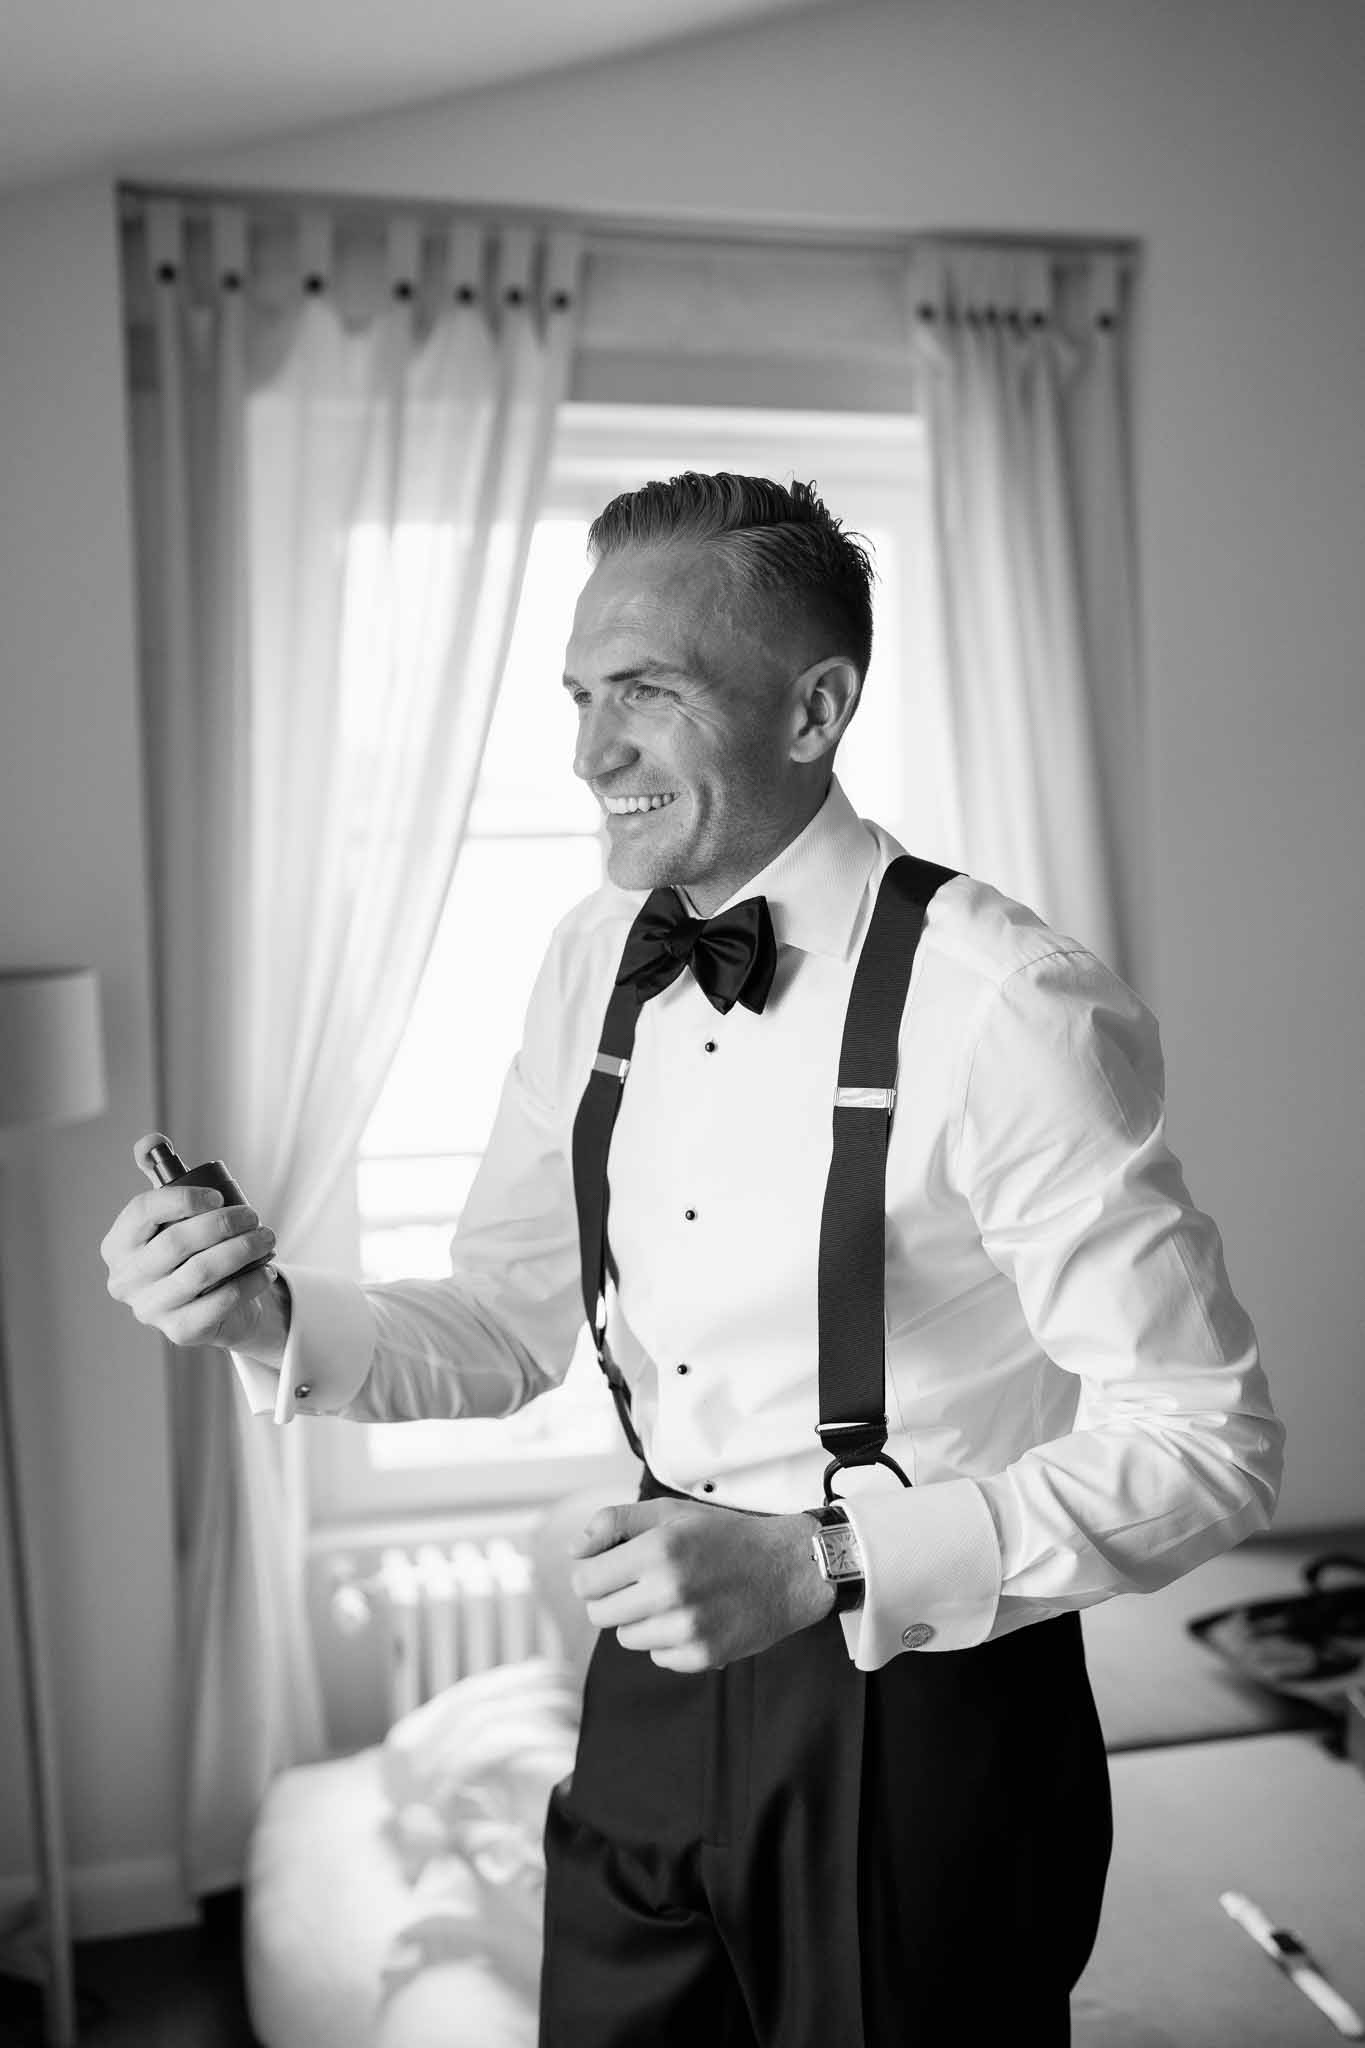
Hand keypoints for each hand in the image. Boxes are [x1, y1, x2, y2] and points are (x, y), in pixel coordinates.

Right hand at [100, 1131, 280, 1352]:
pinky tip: (267, 1269)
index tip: (219, 1196)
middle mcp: (125, 1280)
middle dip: (222, 1225)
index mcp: (118, 1245)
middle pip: (175, 1243)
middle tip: (254, 1217)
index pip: (142, 1212)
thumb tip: (149, 1140)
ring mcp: (150, 1310)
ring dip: (242, 1250)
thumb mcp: (176, 1212)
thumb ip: (162, 1173)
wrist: (216, 1304)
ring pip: (200, 1273)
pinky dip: (249, 1283)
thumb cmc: (193, 1249)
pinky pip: (219, 1304)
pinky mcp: (180, 1333)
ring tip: (268, 1237)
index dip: (181, 1199)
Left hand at [568, 1497, 834, 1671]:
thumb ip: (614, 1522)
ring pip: (626, 1638)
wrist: (787, 1569)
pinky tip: (693, 1617)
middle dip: (613, 1597)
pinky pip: (657, 1657)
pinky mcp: (702, 1655)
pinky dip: (667, 1641)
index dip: (592, 1574)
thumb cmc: (724, 1536)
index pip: (584, 1582)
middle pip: (600, 1614)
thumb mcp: (670, 1512)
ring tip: (673, 1598)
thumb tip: (574, 1550)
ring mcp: (687, 1627)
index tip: (610, 1569)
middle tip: (643, 1582)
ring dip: (640, 1619)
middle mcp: (670, 1590)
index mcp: (657, 1549)